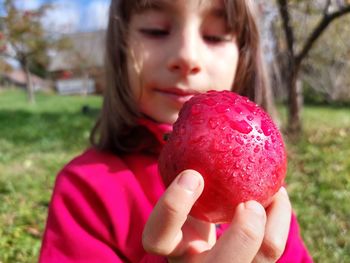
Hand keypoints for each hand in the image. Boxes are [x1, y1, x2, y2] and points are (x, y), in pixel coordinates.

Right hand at [142, 170, 291, 262]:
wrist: (204, 240)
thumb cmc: (190, 203)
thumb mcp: (180, 189)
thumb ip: (179, 165)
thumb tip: (179, 121)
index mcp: (171, 246)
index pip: (157, 238)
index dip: (173, 208)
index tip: (193, 174)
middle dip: (242, 236)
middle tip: (250, 203)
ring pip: (259, 260)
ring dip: (272, 223)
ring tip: (275, 190)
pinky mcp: (252, 260)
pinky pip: (273, 245)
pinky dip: (281, 216)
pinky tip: (277, 192)